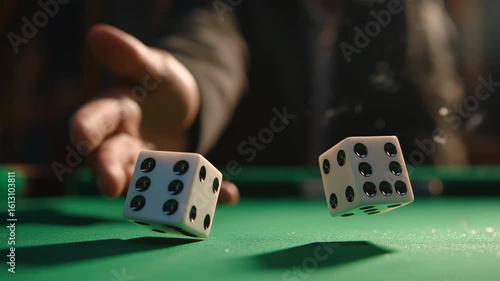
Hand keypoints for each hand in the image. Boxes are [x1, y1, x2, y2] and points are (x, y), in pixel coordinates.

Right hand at [69, 24, 238, 203]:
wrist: (180, 104)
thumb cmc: (158, 82)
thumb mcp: (152, 66)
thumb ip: (129, 56)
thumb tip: (97, 33)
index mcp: (114, 113)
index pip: (94, 119)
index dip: (85, 128)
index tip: (80, 138)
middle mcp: (124, 144)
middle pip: (112, 159)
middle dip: (109, 172)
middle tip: (110, 188)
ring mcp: (148, 165)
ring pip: (146, 182)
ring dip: (157, 194)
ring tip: (176, 201)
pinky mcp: (173, 177)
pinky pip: (189, 187)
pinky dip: (210, 192)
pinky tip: (231, 193)